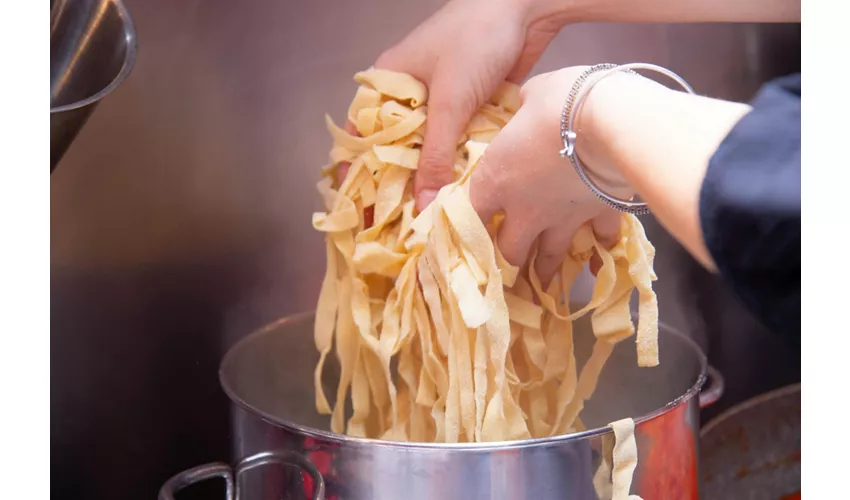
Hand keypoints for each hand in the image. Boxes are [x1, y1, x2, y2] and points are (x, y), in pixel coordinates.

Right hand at [375, 0, 565, 210]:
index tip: (361, 207)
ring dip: (432, 175)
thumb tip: (424, 207)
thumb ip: (435, 156)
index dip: (360, 171)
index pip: (364, 134)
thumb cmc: (476, 39)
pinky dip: (459, 162)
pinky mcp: (470, 105)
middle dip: (400, 182)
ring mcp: (442, 99)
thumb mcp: (450, 101)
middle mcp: (410, 92)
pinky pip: (458, 141)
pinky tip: (460, 192)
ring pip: (431, 146)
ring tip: (429, 216)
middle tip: (399, 222)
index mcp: (388, 80)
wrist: (527, 7)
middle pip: (398, 146)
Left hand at [469, 66, 636, 283]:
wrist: (611, 124)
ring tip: (538, 287)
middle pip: (506, 250)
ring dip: (541, 273)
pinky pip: (599, 241)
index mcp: (495, 181)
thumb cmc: (559, 103)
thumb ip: (524, 105)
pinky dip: (598, 251)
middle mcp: (524, 209)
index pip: (468, 214)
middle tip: (500, 274)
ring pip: (547, 256)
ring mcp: (562, 218)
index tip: (460, 238)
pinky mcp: (598, 216)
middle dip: (502, 263)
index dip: (462, 227)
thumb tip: (528, 102)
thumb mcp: (531, 94)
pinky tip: (597, 262)